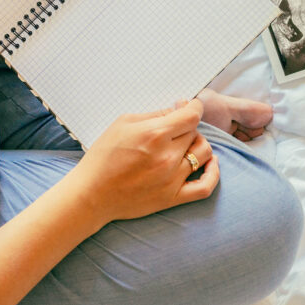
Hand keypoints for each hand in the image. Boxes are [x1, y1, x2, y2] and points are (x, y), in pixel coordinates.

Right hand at [69, 99, 219, 221]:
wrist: (91, 194)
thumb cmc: (103, 157)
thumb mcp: (123, 123)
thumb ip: (154, 114)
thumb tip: (177, 109)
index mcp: (154, 134)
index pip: (191, 116)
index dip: (194, 107)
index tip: (191, 106)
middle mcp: (167, 156)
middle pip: (195, 133)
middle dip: (188, 126)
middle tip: (176, 126)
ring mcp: (172, 179)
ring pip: (203, 154)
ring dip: (199, 144)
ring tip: (187, 143)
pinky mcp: (173, 198)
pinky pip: (205, 187)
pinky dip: (214, 173)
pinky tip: (211, 163)